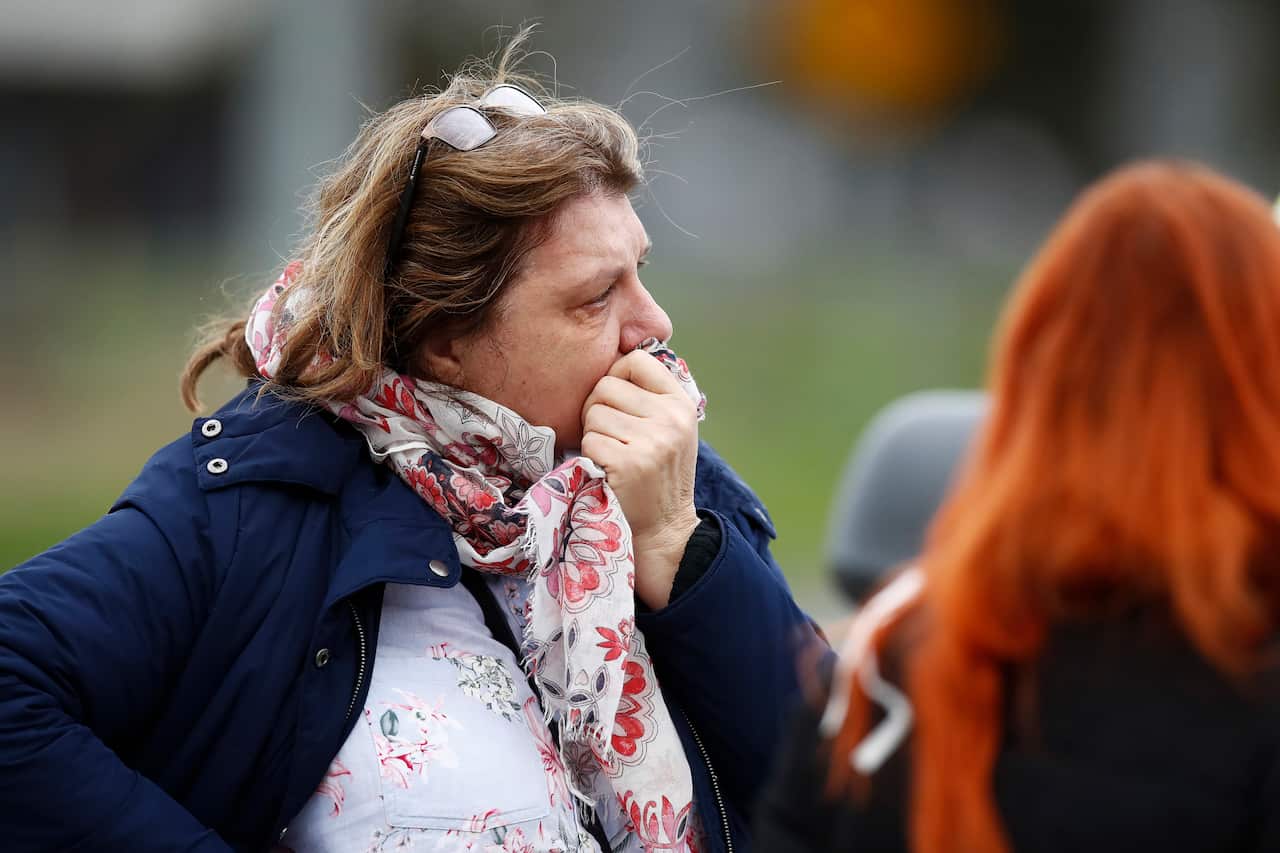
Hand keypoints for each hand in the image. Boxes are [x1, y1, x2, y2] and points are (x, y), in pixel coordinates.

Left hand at [581, 350, 700, 608]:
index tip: (616, 400)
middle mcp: (670, 417)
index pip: (636, 359)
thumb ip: (650, 395)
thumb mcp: (670, 427)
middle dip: (598, 408)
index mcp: (680, 401)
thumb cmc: (659, 475)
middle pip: (606, 385)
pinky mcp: (629, 463)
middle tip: (610, 436)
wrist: (665, 530)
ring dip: (593, 434)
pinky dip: (590, 456)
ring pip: (593, 413)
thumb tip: (615, 353)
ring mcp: (651, 440)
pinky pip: (589, 440)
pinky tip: (608, 470)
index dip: (616, 374)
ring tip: (611, 454)